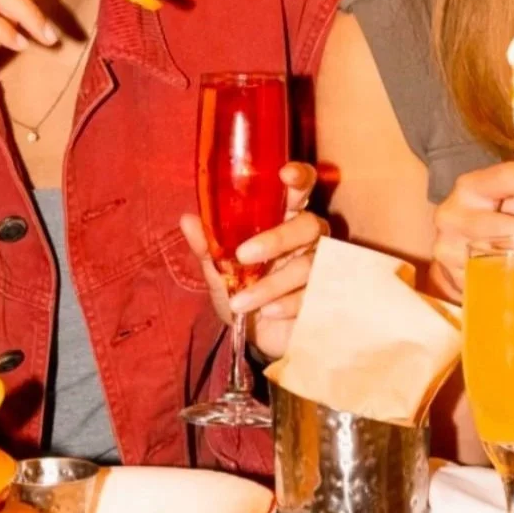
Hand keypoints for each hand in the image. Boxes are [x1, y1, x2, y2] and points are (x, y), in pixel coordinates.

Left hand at [180, 162, 325, 361]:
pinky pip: (313, 295)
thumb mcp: (219, 272)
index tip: (285, 174)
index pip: (300, 190)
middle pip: (310, 225)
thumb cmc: (243, 293)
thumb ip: (208, 247)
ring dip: (271, 284)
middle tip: (244, 255)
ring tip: (241, 301)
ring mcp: (321, 268)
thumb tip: (187, 219)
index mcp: (284, 220)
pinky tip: (268, 312)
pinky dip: (287, 304)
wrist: (257, 338)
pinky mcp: (326, 298)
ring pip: (308, 265)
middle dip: (278, 238)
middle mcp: (308, 240)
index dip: (299, 178)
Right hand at [429, 162, 513, 309]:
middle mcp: (456, 217)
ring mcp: (451, 253)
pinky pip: (499, 293)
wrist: (448, 248)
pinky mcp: (456, 283)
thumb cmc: (490, 216)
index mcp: (472, 188)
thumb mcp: (503, 199)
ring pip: (501, 266)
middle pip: (504, 229)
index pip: (505, 177)